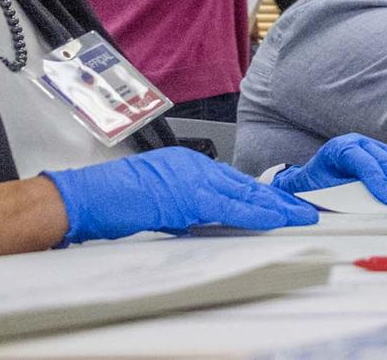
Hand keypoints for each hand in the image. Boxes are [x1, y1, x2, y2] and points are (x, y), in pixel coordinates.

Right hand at [45, 147, 317, 243]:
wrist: (83, 197)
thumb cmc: (108, 200)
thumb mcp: (155, 201)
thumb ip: (181, 208)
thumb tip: (199, 222)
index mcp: (187, 164)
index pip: (232, 180)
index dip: (259, 193)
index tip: (281, 203)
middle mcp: (194, 165)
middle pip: (245, 184)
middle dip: (276, 199)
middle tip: (303, 209)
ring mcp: (192, 177)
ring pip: (244, 193)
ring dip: (275, 207)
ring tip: (300, 216)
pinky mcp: (188, 195)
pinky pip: (231, 206)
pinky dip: (256, 214)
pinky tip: (276, 220)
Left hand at [271, 134, 386, 207]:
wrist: (308, 179)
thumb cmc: (314, 187)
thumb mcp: (323, 192)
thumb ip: (346, 195)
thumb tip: (371, 205)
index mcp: (340, 148)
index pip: (365, 163)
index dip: (380, 182)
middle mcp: (358, 142)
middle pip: (384, 162)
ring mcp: (372, 146)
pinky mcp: (382, 154)